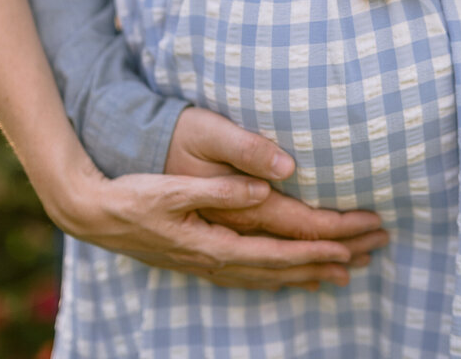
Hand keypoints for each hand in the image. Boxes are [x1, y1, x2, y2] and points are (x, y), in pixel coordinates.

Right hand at [45, 108, 387, 291]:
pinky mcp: (200, 258)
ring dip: (308, 273)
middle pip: (283, 267)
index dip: (318, 246)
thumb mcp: (173, 185)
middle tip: (370, 254)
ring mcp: (207, 263)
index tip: (353, 242)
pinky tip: (289, 277)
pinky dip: (278, 277)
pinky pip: (251, 276)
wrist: (90, 212)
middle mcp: (216, 259)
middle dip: (328, 261)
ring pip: (269, 276)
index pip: (280, 248)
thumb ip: (221, 186)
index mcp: (215, 240)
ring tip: (345, 273)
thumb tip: (268, 183)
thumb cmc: (129, 195)